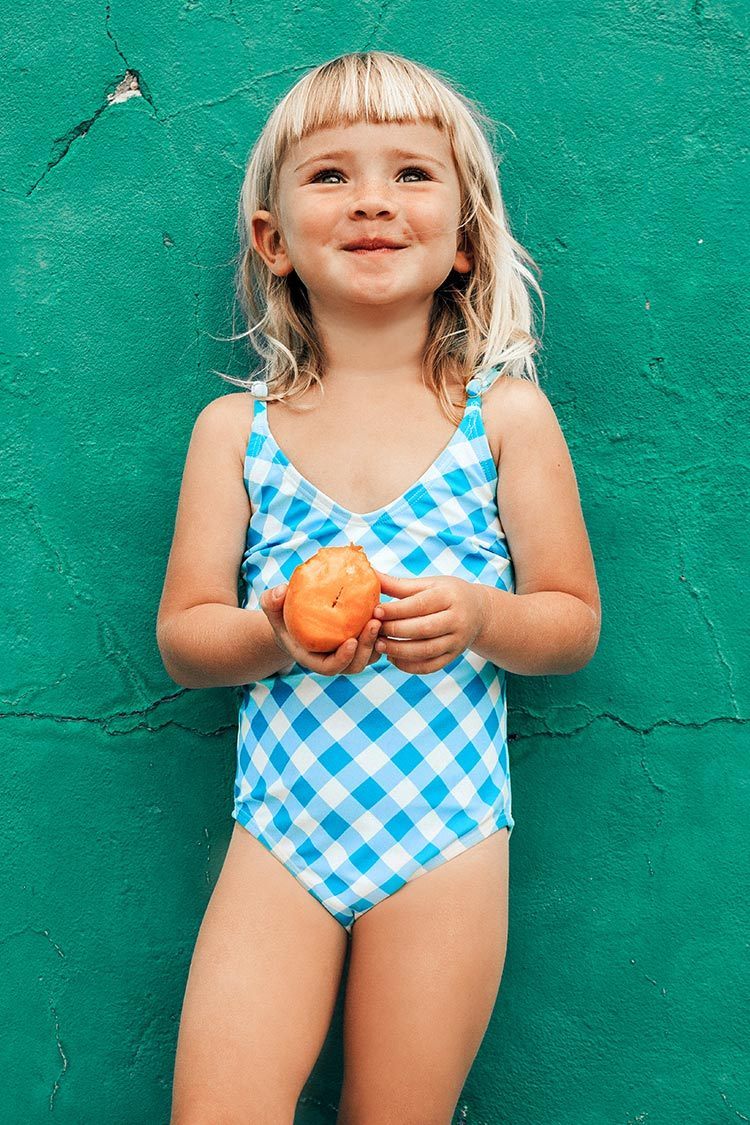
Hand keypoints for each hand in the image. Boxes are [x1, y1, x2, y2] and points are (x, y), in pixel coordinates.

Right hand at [259, 584, 382, 676]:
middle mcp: (333, 659)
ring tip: (381, 617)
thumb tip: (281, 591)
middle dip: (367, 647)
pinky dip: (381, 631)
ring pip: (370, 656)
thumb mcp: (272, 607)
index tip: (351, 641)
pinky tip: (384, 611)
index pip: (331, 667)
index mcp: (313, 658)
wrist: (294, 618)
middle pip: (355, 664)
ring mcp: (348, 653)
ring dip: (377, 640)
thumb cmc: (282, 614)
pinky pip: (375, 642)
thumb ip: (272, 600)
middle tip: (373, 623)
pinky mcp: (359, 641)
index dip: (343, 659)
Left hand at [371, 571, 485, 674]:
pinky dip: (409, 666)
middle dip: (395, 631)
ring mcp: (457, 641)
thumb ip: (399, 584)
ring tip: (379, 646)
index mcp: (449, 597)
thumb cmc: (447, 594)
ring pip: (426, 651)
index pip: (420, 605)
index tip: (375, 611)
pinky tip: (393, 658)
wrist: (479, 612)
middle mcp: (457, 620)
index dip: (395, 610)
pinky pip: (430, 666)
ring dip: (399, 651)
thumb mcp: (428, 584)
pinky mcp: (454, 656)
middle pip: (423, 629)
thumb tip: (370, 574)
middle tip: (374, 630)